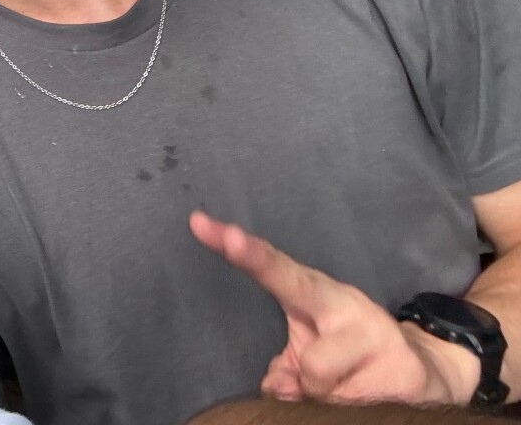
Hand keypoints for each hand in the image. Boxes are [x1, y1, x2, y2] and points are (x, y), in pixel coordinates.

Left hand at [189, 211, 478, 404]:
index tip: (202, 225)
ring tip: (352, 384)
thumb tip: (277, 386)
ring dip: (330, 397)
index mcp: (320, 296)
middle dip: (313, 378)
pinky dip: (351, 407)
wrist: (429, 371)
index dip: (244, 253)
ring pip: (327, 386)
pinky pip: (353, 402)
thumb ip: (287, 365)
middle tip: (325, 377)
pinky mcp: (409, 372)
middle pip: (312, 359)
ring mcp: (382, 339)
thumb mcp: (311, 351)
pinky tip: (370, 394)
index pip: (277, 272)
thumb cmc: (351, 356)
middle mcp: (351, 309)